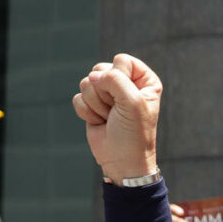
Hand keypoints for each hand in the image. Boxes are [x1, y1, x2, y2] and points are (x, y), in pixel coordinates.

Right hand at [74, 53, 161, 180]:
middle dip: (105, 93)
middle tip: (117, 112)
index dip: (119, 78)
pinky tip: (100, 123)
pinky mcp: (92, 104)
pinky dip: (87, 112)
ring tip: (110, 118)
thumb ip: (115, 80)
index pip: (122, 60)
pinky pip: (79, 97)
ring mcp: (107, 93)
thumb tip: (92, 76)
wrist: (121, 161)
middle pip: (101, 69)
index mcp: (144, 80)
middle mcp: (126, 83)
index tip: (128, 99)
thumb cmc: (133, 134)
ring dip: (97, 104)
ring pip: (87, 82)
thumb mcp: (133, 103)